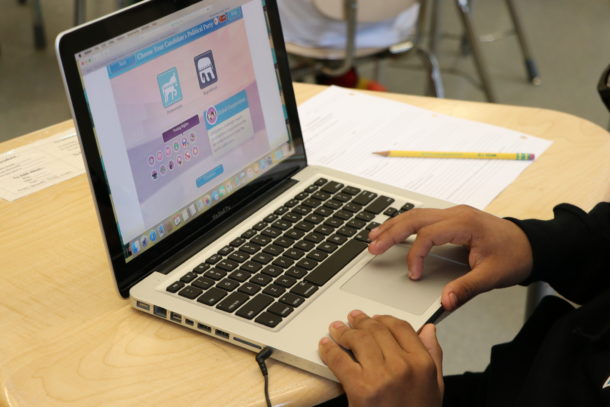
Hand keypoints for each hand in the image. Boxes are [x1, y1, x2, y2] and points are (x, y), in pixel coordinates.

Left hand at [319, 310, 442, 406]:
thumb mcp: (435, 386)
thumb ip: (433, 355)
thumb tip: (428, 330)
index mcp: (422, 364)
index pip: (402, 327)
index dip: (385, 319)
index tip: (375, 318)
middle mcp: (402, 366)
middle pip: (378, 329)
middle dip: (361, 321)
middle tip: (352, 318)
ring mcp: (381, 376)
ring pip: (359, 339)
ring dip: (344, 331)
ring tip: (337, 329)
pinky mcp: (360, 389)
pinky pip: (340, 360)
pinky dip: (329, 349)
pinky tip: (326, 345)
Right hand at [368, 205, 532, 310]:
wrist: (531, 244)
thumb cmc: (514, 256)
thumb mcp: (493, 275)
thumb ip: (467, 288)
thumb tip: (445, 301)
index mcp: (464, 223)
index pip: (428, 235)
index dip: (415, 255)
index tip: (412, 275)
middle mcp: (455, 214)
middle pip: (414, 218)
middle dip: (391, 233)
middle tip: (372, 248)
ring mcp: (452, 214)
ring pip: (415, 214)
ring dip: (393, 225)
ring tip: (374, 237)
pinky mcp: (451, 219)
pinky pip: (422, 218)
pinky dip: (404, 224)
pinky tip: (393, 231)